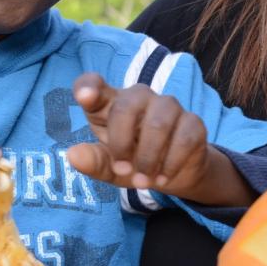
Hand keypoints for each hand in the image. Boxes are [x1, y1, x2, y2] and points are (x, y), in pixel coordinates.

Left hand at [68, 73, 212, 195]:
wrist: (171, 174)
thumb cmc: (132, 162)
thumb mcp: (109, 167)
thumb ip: (93, 161)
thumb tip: (73, 155)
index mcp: (110, 104)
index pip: (94, 84)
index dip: (89, 87)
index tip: (85, 97)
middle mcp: (139, 98)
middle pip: (127, 105)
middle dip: (122, 143)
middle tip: (122, 171)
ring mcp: (168, 106)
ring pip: (158, 124)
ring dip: (148, 158)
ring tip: (143, 181)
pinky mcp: (193, 122)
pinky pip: (183, 139)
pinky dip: (170, 164)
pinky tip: (162, 177)